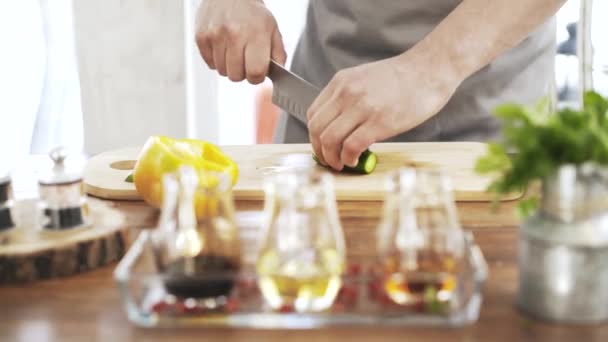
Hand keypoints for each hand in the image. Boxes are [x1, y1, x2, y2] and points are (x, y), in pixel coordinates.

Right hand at [195, 0, 285, 83]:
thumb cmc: (252, 13)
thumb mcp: (273, 30)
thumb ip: (278, 55)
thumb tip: (277, 74)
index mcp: (256, 34)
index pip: (255, 72)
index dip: (257, 77)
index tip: (257, 72)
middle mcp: (234, 34)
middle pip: (236, 76)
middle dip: (243, 73)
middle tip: (245, 60)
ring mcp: (215, 36)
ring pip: (222, 72)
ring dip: (229, 67)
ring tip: (234, 51)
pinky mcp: (201, 37)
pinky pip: (210, 64)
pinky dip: (217, 60)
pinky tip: (223, 48)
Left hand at [307, 51, 460, 170]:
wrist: (430, 69)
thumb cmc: (403, 78)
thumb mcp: (365, 79)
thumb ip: (349, 98)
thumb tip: (340, 125)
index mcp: (341, 82)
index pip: (313, 114)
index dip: (314, 136)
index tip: (322, 146)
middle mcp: (347, 93)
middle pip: (317, 129)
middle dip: (319, 150)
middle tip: (329, 160)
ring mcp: (362, 107)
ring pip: (329, 139)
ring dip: (331, 158)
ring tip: (341, 163)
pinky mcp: (379, 122)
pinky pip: (351, 146)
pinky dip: (349, 158)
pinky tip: (355, 160)